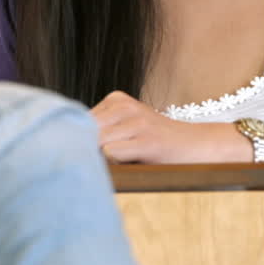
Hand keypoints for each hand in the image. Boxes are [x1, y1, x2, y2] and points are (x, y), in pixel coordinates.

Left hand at [91, 90, 233, 163]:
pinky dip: (114, 165)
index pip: (77, 122)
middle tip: (103, 162)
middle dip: (85, 150)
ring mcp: (137, 122)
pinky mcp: (148, 141)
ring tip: (123, 162)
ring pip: (96, 144)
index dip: (78, 141)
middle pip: (83, 133)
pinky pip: (111, 154)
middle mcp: (125, 105)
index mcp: (116, 99)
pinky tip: (132, 164)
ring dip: (101, 159)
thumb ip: (99, 131)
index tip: (86, 153)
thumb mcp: (126, 126)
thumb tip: (65, 146)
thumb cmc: (157, 142)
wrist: (197, 145)